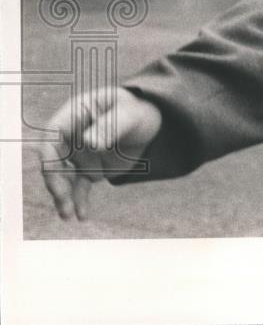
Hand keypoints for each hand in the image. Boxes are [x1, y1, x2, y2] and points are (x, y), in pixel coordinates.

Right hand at [34, 86, 161, 220]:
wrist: (147, 125)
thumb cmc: (137, 112)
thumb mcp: (129, 114)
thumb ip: (110, 126)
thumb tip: (89, 143)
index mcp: (75, 114)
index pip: (53, 134)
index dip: (50, 152)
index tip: (53, 171)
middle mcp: (70, 136)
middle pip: (54, 159)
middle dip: (55, 180)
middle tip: (63, 198)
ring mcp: (77, 155)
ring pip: (63, 177)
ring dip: (63, 196)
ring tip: (67, 215)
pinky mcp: (87, 170)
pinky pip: (79, 187)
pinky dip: (79, 201)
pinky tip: (81, 216)